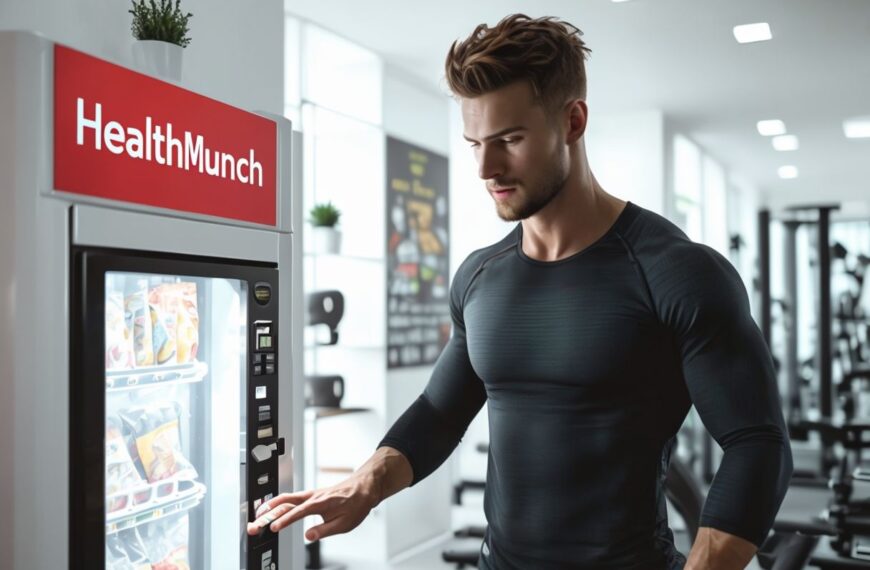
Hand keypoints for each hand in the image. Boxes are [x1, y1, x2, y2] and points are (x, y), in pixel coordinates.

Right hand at [246, 476, 379, 540]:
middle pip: (285, 503)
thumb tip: (308, 536)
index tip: (272, 528)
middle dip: (267, 513)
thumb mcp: (344, 523)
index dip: (283, 521)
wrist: (364, 487)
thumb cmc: (356, 503)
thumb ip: (325, 530)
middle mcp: (313, 496)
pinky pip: (291, 498)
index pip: (297, 512)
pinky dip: (278, 502)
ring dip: (270, 505)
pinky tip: (272, 508)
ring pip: (286, 498)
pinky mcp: (311, 496)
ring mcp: (311, 495)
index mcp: (320, 503)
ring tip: (257, 515)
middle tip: (255, 523)